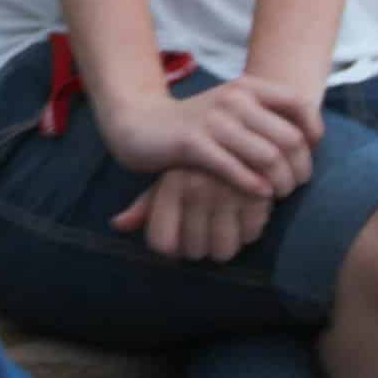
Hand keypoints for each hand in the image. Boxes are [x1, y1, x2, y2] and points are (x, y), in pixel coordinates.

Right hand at [92, 75, 318, 196]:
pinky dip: (253, 185)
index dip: (314, 132)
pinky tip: (260, 196)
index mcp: (246, 87)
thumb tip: (312, 141)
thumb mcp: (233, 111)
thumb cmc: (197, 126)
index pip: (299, 104)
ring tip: (278, 194)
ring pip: (268, 156)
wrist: (141, 124)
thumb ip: (267, 118)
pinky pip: (234, 168)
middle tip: (295, 185)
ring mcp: (213, 120)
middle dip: (300, 168)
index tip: (311, 154)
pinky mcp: (193, 143)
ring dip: (281, 182)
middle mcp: (233, 98)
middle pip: (289, 137)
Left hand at [110, 167, 273, 260]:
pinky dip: (248, 233)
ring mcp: (229, 192)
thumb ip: (145, 205)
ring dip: (223, 247)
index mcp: (172, 183)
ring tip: (225, 231)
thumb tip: (117, 224)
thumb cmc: (197, 162)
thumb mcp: (169, 177)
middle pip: (193, 252)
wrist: (241, 125)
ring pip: (222, 250)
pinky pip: (250, 235)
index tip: (176, 246)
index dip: (170, 250)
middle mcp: (198, 188)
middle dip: (198, 251)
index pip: (162, 242)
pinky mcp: (259, 194)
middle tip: (204, 241)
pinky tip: (246, 219)